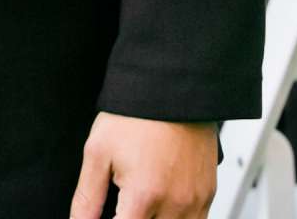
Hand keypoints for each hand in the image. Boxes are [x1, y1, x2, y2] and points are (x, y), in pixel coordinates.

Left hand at [71, 113, 217, 218]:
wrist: (170, 90)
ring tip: (140, 205)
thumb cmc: (134, 117)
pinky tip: (160, 207)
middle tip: (122, 204)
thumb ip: (87, 197)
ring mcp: (196, 201)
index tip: (108, 214)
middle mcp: (175, 203)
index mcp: (144, 195)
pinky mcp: (209, 194)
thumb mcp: (97, 152)